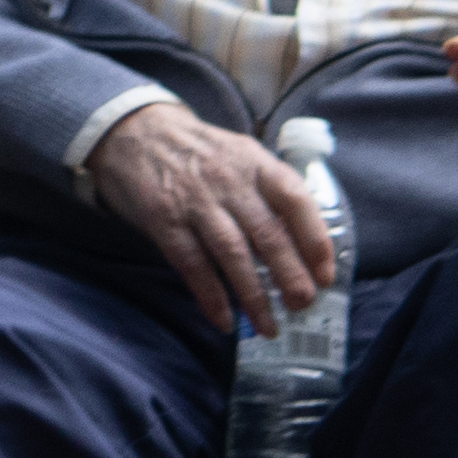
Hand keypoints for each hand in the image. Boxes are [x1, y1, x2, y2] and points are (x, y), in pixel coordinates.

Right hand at [88, 102, 332, 333]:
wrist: (132, 132)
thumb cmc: (196, 151)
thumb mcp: (238, 154)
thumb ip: (267, 190)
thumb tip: (299, 242)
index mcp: (254, 162)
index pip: (295, 201)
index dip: (315, 239)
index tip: (325, 274)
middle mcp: (228, 181)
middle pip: (267, 234)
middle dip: (290, 275)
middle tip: (303, 305)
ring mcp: (194, 201)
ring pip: (232, 253)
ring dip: (253, 295)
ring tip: (268, 325)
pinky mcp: (163, 220)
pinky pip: (191, 264)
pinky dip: (210, 295)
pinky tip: (224, 319)